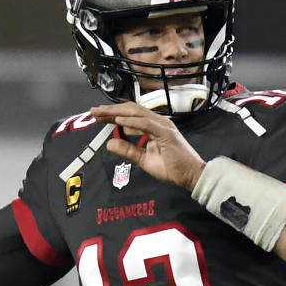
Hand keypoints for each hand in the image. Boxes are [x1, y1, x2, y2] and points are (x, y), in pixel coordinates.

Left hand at [90, 102, 206, 189]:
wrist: (192, 175)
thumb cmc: (172, 168)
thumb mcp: (144, 160)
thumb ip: (128, 150)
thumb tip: (109, 143)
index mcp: (153, 126)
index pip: (130, 116)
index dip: (113, 114)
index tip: (98, 116)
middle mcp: (158, 122)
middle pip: (131, 110)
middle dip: (111, 110)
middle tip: (94, 111)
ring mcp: (163, 125)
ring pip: (136, 113)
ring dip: (117, 112)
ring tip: (101, 113)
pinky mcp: (166, 133)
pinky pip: (146, 124)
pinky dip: (132, 121)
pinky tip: (118, 121)